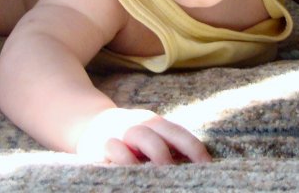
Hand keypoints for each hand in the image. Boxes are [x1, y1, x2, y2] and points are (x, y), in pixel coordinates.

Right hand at [75, 108, 211, 164]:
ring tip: (156, 177)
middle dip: (166, 155)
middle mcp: (137, 126)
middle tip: (179, 175)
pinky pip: (112, 152)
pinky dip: (122, 163)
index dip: (194, 149)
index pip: (178, 133)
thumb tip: (200, 167)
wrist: (90, 122)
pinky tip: (132, 176)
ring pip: (132, 141)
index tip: (208, 166)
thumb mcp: (150, 134)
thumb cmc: (131, 137)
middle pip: (155, 136)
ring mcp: (117, 134)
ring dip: (143, 158)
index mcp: (155, 122)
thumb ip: (169, 146)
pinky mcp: (99, 146)